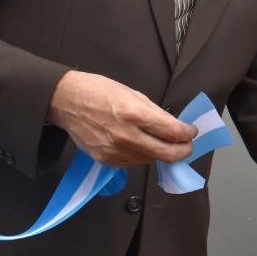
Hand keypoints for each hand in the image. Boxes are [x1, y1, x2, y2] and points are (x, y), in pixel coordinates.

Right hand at [47, 71, 195, 166]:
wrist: (65, 101)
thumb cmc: (98, 92)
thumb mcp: (133, 94)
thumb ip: (156, 113)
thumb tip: (175, 126)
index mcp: (134, 114)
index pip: (173, 133)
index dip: (188, 134)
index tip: (191, 131)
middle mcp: (126, 136)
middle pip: (167, 154)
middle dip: (183, 150)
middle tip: (187, 144)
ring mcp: (115, 151)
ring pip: (152, 160)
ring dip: (162, 153)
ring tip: (163, 142)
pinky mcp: (106, 160)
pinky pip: (134, 163)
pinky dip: (144, 155)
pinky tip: (142, 145)